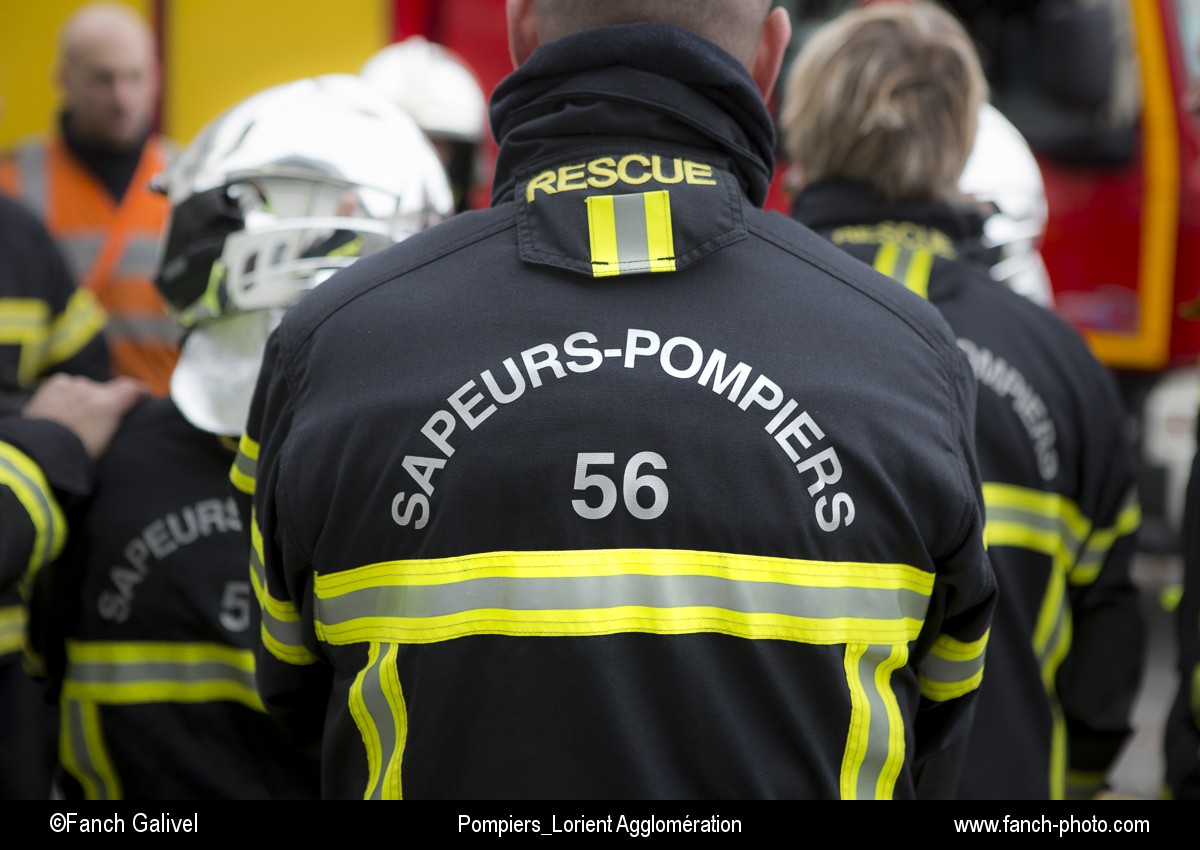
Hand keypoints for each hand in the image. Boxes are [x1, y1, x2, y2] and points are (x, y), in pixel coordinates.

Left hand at [22, 374, 148, 458]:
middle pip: (107, 389)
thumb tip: (120, 415)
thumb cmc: (77, 454)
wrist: (41, 451)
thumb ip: (115, 421)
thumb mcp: (106, 442)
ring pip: (86, 387)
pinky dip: (68, 394)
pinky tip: (62, 408)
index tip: (146, 396)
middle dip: (107, 400)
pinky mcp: (55, 385)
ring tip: (77, 416)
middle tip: (101, 419)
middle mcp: (92, 390)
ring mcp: (72, 386)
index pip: (133, 389)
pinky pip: (67, 385)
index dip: (142, 392)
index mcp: (109, 406)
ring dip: (86, 398)